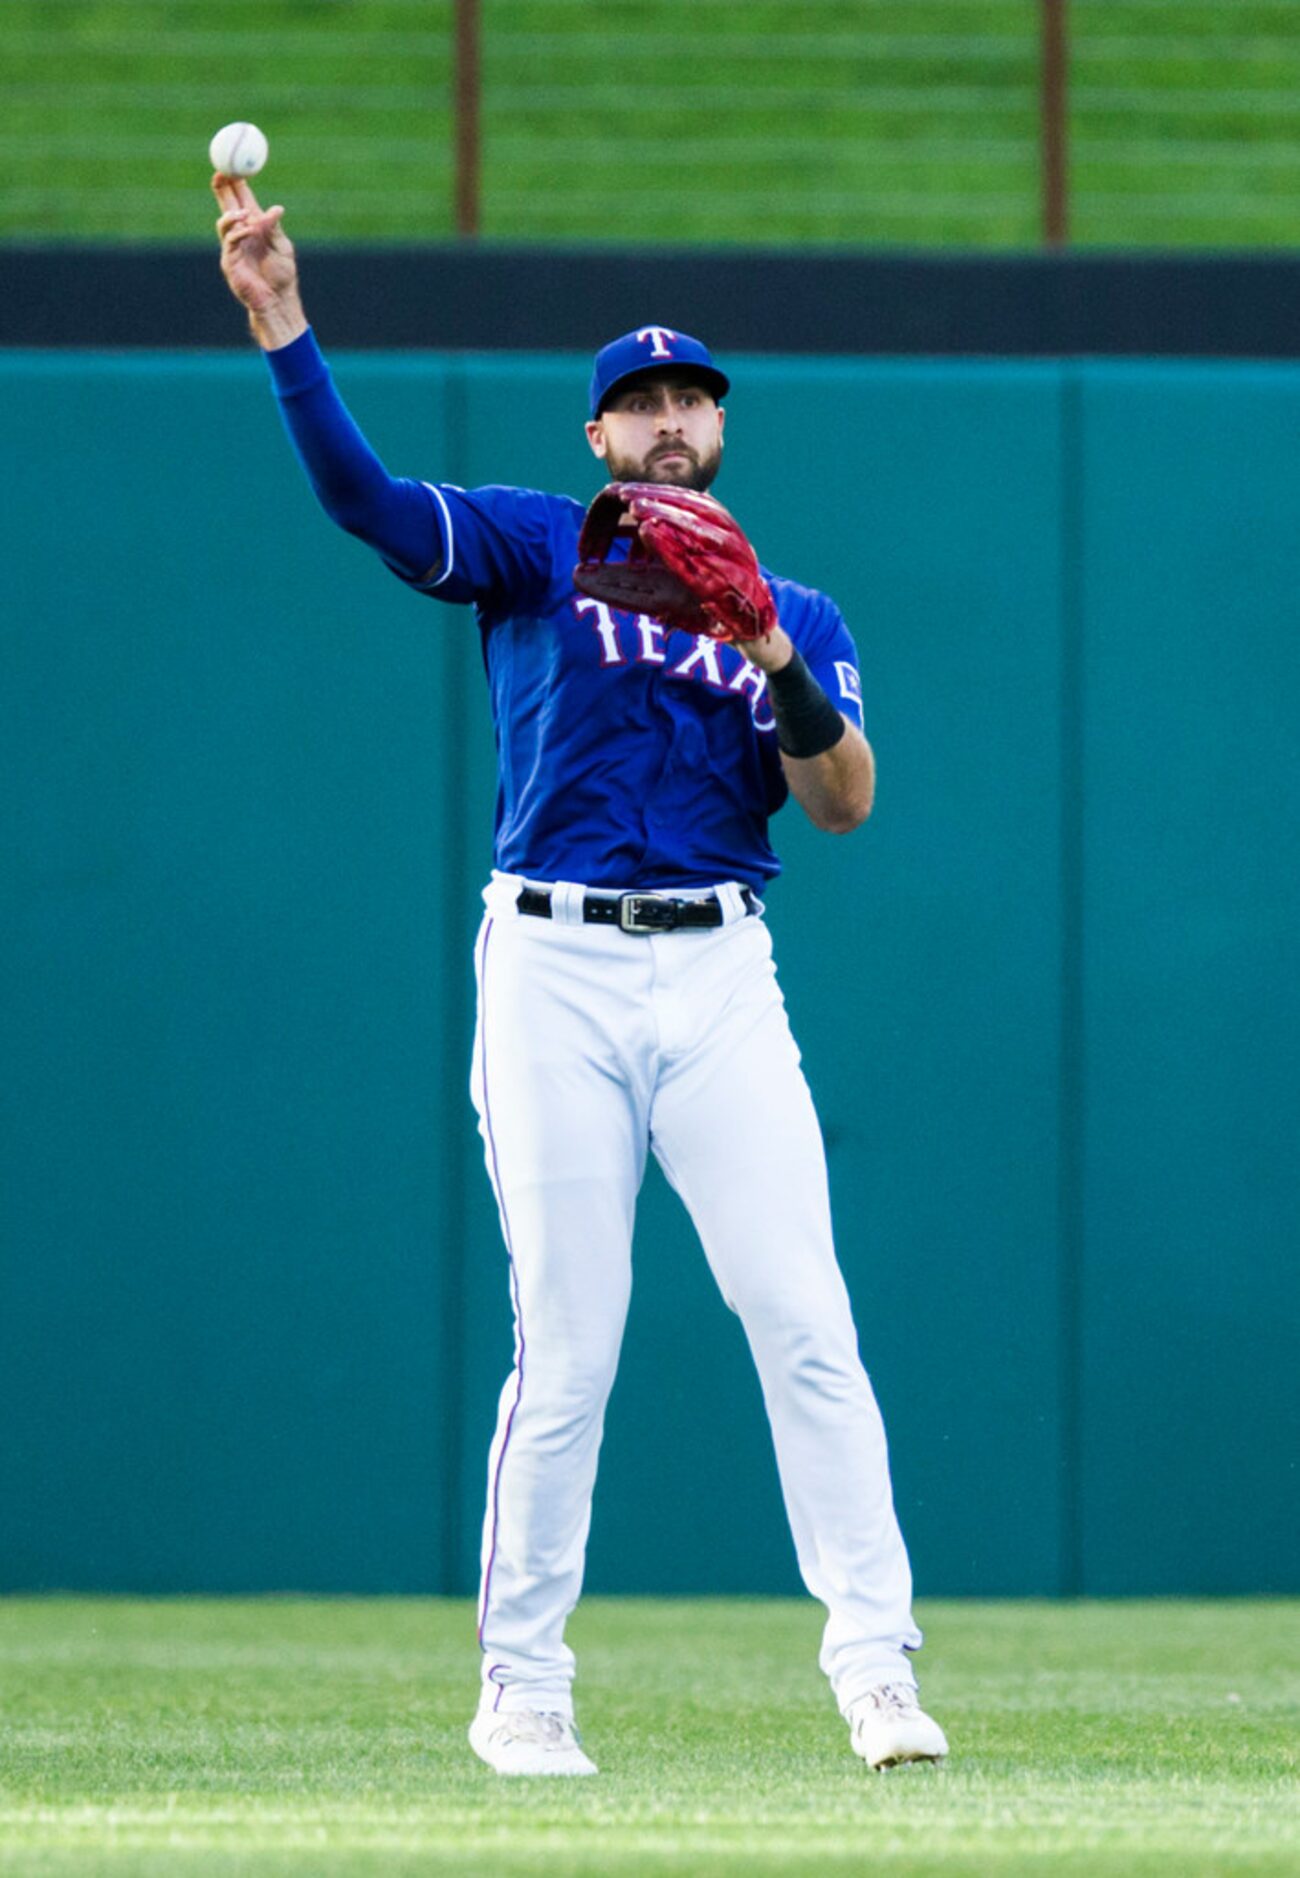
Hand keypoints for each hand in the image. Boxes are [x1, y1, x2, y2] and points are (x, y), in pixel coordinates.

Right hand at [211, 173, 305, 346]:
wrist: (277, 300)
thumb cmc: (282, 276)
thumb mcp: (282, 247)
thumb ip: (275, 228)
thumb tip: (276, 209)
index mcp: (254, 226)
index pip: (241, 199)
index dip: (236, 183)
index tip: (234, 167)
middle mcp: (241, 234)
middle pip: (226, 205)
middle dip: (222, 190)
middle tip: (221, 174)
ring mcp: (233, 247)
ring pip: (224, 223)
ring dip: (231, 215)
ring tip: (243, 214)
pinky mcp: (230, 262)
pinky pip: (229, 243)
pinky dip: (238, 233)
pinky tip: (247, 230)